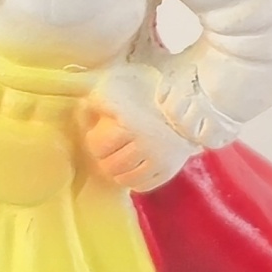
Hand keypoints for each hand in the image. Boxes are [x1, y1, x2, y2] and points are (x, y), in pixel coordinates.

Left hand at [84, 65, 195, 192]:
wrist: (190, 101)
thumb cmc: (148, 92)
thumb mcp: (119, 86)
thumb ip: (97, 99)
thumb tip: (81, 109)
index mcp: (128, 122)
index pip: (97, 145)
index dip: (95, 140)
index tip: (99, 134)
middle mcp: (143, 143)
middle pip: (109, 165)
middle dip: (105, 158)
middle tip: (109, 150)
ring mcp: (157, 159)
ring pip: (124, 179)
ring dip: (118, 171)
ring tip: (120, 159)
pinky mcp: (168, 169)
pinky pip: (142, 185)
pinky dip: (135, 179)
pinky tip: (134, 168)